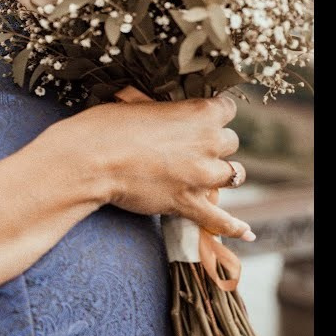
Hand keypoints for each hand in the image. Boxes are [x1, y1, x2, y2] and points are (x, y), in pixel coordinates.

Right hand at [48, 95, 254, 240]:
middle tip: (190, 147)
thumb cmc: (104, 127)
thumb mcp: (135, 103)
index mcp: (198, 112)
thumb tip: (158, 107)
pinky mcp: (189, 203)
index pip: (228, 108)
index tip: (201, 118)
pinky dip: (233, 226)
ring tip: (204, 175)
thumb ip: (160, 108)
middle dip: (214, 144)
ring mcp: (202, 175)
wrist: (89, 161)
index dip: (214, 113)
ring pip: (233, 175)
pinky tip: (246, 232)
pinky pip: (221, 219)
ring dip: (220, 174)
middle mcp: (209, 142)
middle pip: (231, 142)